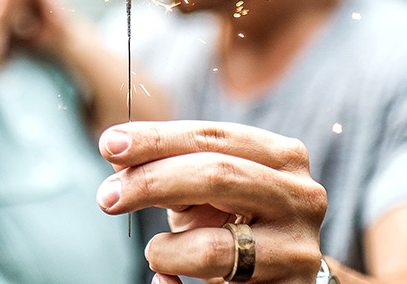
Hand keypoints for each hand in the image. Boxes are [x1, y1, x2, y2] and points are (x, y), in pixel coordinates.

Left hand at [96, 121, 326, 282]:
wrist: (285, 273)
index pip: (210, 136)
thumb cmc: (237, 218)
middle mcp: (299, 196)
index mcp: (281, 156)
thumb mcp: (207, 185)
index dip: (156, 138)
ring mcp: (297, 250)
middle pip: (216, 176)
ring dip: (164, 248)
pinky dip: (174, 280)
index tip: (109, 143)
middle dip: (152, 181)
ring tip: (154, 251)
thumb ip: (168, 164)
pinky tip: (166, 278)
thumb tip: (116, 150)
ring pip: (213, 247)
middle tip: (107, 196)